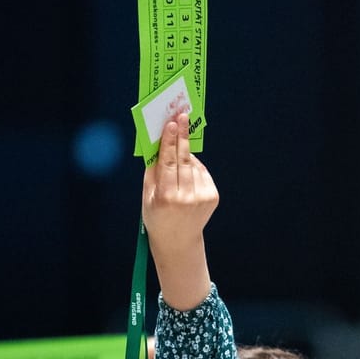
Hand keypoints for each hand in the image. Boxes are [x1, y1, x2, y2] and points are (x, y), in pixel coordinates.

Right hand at [143, 112, 216, 309]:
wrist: (177, 241)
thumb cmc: (157, 216)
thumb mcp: (147, 197)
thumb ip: (152, 171)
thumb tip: (157, 144)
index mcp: (165, 197)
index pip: (168, 163)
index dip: (170, 141)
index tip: (171, 123)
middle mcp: (185, 198)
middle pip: (184, 160)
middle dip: (182, 136)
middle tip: (181, 116)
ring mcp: (201, 198)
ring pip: (194, 166)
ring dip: (186, 155)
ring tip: (178, 153)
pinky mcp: (212, 198)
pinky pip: (202, 174)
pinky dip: (195, 169)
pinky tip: (187, 174)